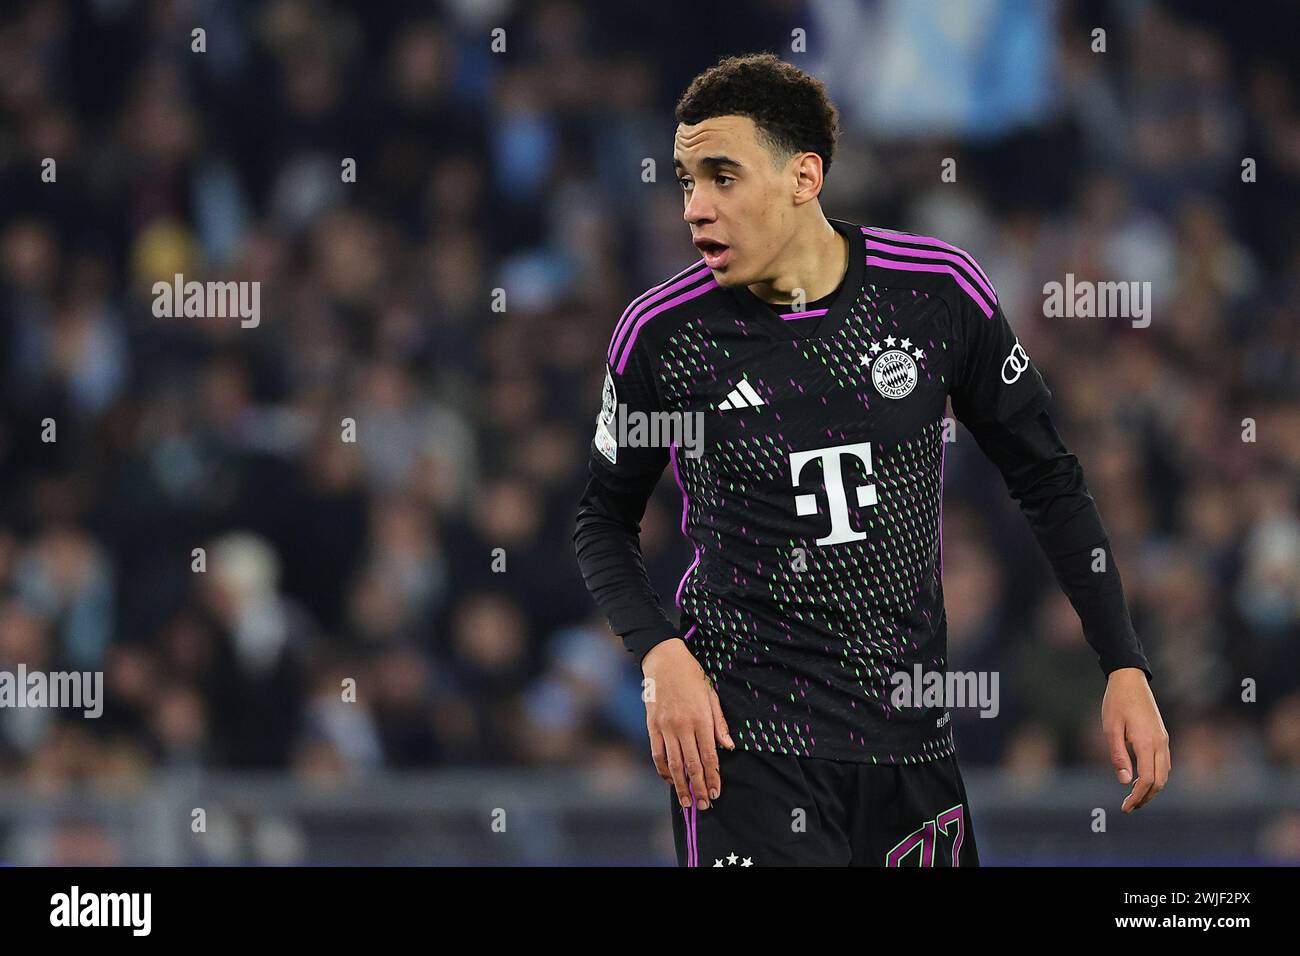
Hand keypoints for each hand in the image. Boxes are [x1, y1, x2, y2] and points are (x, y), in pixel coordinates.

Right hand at [642, 637, 734, 810]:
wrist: (664, 659)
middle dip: (698, 788)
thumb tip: (729, 747)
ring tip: (686, 801)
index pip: (709, 756)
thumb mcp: (712, 696)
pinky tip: (669, 780)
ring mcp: (665, 727)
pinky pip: (657, 753)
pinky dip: (662, 770)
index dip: (713, 777)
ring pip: (673, 763)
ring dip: (680, 785)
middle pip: (692, 764)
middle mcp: (683, 725)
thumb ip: (720, 724)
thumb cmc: (692, 676)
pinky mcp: (652, 726)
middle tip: (703, 805)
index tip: (716, 793)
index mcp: (701, 719)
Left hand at [1101, 668, 1170, 812]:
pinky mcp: (1162, 736)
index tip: (1125, 807)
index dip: (1137, 796)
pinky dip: (1156, 776)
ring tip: (1134, 796)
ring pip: (1165, 773)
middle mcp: (1160, 743)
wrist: (1130, 680)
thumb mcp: (1110, 728)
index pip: (1147, 779)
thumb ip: (1118, 755)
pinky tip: (1141, 779)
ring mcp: (1164, 740)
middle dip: (1146, 797)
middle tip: (1129, 806)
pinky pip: (1164, 763)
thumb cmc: (1116, 702)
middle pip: (1160, 781)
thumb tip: (1124, 781)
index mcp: (1146, 742)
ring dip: (1152, 788)